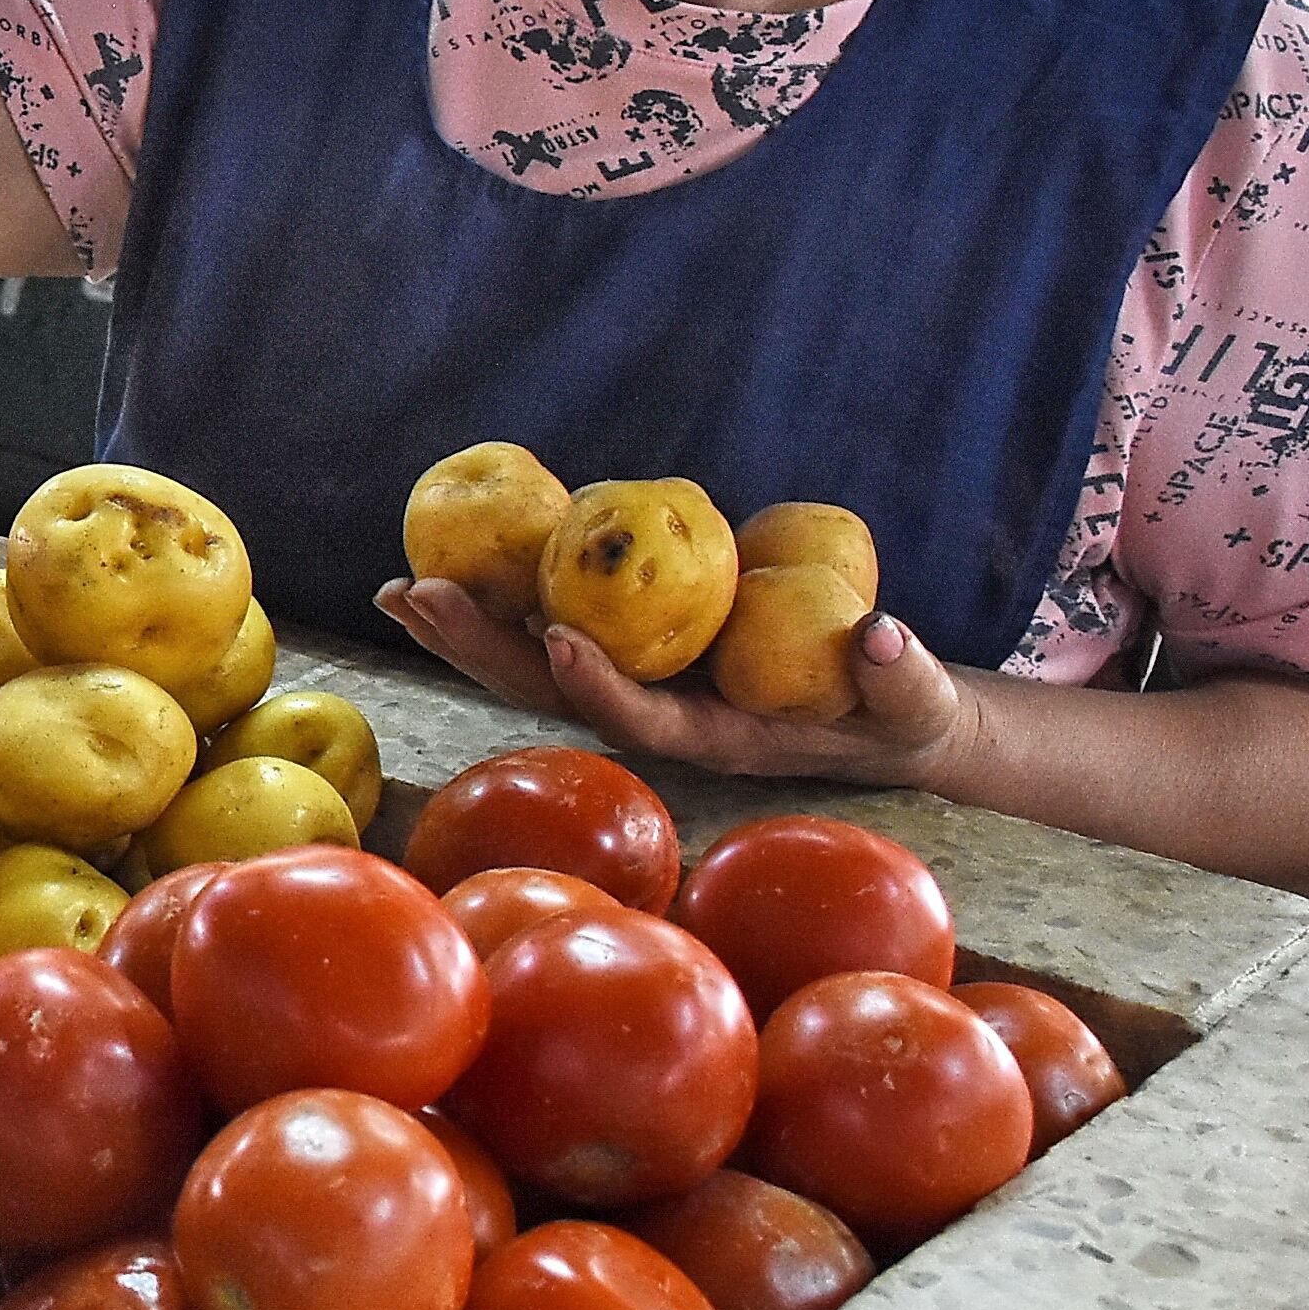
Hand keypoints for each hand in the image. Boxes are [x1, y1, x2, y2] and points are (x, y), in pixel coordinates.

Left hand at [373, 577, 980, 790]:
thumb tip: (880, 634)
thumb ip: (900, 672)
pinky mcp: (629, 656)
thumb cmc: (897, 709)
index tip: (558, 638)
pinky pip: (548, 628)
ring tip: (395, 593)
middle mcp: (657, 719)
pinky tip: (443, 571)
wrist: (877, 713)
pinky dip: (494, 604)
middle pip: (556, 694)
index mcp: (715, 738)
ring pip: (533, 666)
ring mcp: (636, 688)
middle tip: (418, 597)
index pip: (645, 720)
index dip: (600, 686)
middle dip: (483, 649)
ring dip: (464, 631)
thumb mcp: (913, 698)